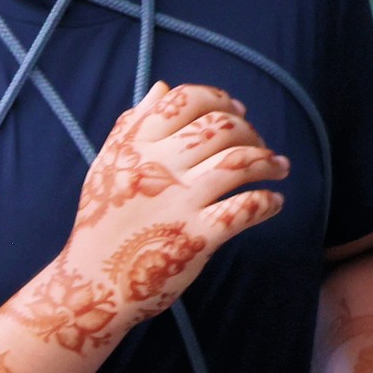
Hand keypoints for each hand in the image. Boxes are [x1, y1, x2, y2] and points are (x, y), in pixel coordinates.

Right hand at [9, 83, 286, 356]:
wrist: (92, 284)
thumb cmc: (101, 223)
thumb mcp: (107, 166)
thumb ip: (132, 125)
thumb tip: (162, 88)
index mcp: (136, 146)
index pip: (186, 101)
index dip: (220, 100)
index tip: (238, 112)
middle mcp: (158, 168)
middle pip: (220, 127)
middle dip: (250, 131)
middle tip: (261, 146)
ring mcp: (178, 203)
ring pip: (238, 163)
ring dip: (268, 161)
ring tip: (280, 168)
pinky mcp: (195, 238)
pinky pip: (243, 209)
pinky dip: (267, 201)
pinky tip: (274, 202)